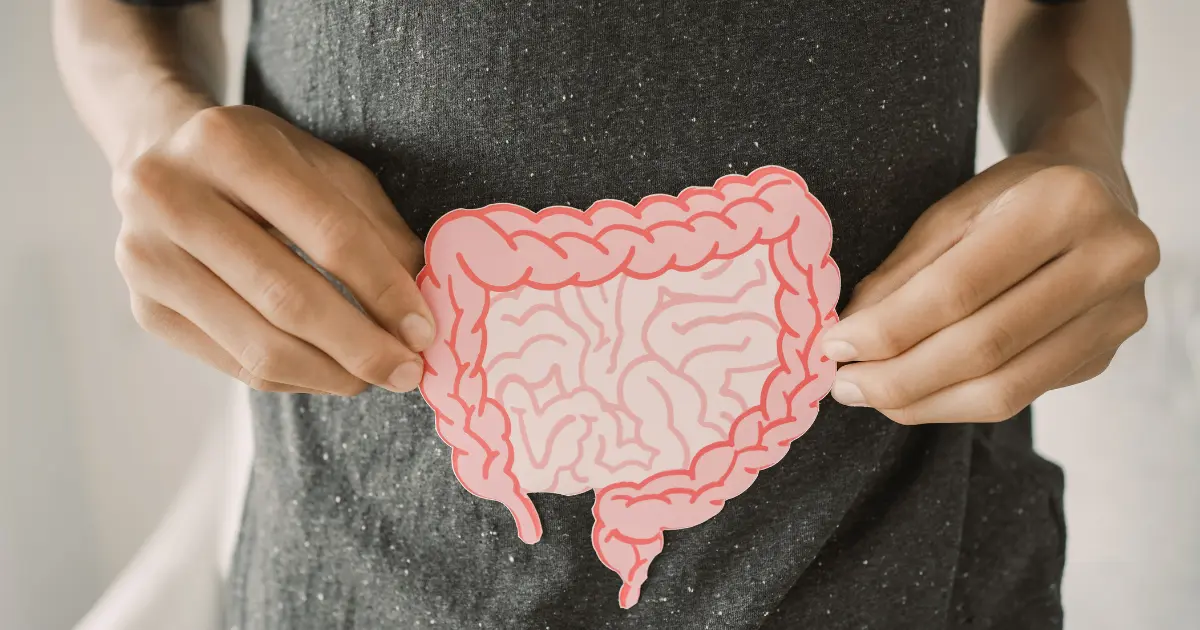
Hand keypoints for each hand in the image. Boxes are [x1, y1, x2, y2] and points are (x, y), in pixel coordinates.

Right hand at [112, 105, 433, 395]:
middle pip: (287, 298)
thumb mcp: (327, 170)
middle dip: (362, 346)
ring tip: (376, 378)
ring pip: (259, 345)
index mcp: (227, 144)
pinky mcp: (146, 311)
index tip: (425, 330)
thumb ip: (378, 230)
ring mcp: (147, 259)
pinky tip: (332, 373)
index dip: (383, 289)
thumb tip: (423, 305)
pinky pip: (238, 365)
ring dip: (333, 374)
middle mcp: (170, 198)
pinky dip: (297, 378)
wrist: (160, 160)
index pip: (327, 233)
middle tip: (410, 372)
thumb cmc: (263, 164)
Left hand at [820, 153, 1158, 423]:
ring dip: (925, 403)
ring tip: (872, 397)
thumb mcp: (951, 211)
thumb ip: (903, 274)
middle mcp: (1110, 260)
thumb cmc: (1010, 197)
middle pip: (984, 347)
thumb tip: (849, 339)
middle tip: (845, 387)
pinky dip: (957, 403)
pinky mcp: (1108, 352)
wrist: (1094, 189)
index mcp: (1065, 204)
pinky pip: (1022, 396)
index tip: (833, 347)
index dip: (889, 328)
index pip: (958, 289)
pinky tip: (917, 397)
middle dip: (901, 376)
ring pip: (1006, 389)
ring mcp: (1119, 313)